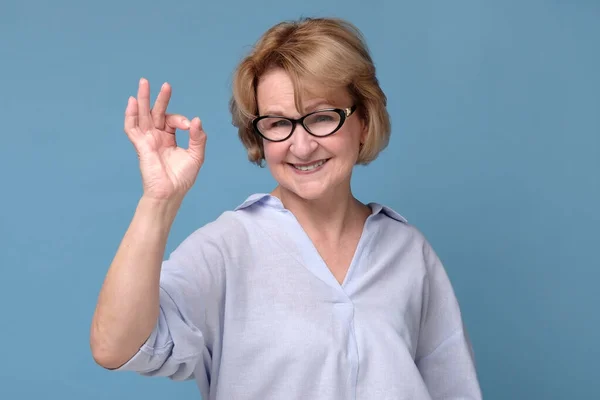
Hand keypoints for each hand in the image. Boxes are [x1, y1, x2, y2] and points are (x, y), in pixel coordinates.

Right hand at [124, 78, 206, 200]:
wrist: (171, 193)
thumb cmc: (182, 178)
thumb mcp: (196, 155)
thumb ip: (198, 138)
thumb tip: (196, 120)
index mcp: (169, 138)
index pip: (172, 120)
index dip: (181, 119)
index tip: (188, 126)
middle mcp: (157, 137)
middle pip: (156, 113)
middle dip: (160, 98)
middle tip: (165, 85)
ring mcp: (148, 140)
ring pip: (143, 116)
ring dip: (143, 99)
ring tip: (144, 83)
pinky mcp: (141, 145)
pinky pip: (132, 128)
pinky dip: (130, 115)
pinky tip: (132, 102)